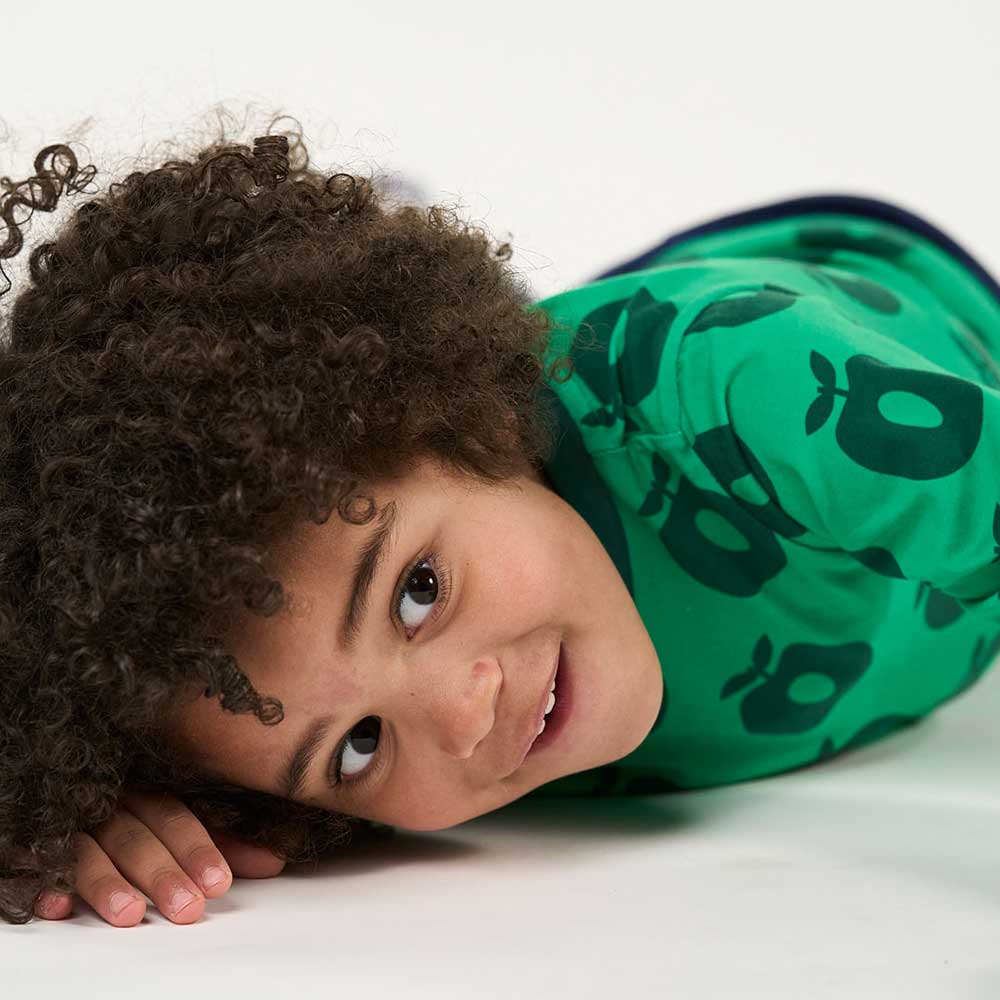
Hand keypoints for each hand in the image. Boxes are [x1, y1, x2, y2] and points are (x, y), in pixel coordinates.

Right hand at [33, 790, 285, 926]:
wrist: (67, 794)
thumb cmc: (134, 817)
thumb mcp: (175, 829)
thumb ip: (220, 845)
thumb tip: (274, 861)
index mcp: (144, 792)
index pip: (174, 815)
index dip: (198, 848)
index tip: (220, 884)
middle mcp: (106, 803)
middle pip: (135, 834)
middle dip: (162, 873)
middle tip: (187, 909)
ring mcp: (66, 822)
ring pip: (85, 848)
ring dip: (107, 882)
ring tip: (130, 915)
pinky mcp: (29, 843)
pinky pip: (31, 859)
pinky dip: (43, 881)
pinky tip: (58, 906)